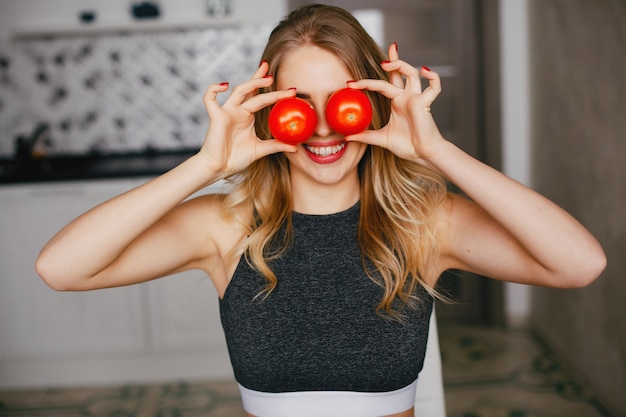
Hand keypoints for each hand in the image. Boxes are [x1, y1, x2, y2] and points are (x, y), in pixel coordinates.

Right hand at [198, 62, 296, 177]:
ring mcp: (227, 111)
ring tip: (268, 78)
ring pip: (239, 90)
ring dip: (253, 82)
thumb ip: (276, 145)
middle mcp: (238, 110)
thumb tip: (295, 147)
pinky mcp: (215, 116)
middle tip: (276, 75)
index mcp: (248, 115)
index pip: (261, 97)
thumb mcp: (260, 149)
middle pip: (251, 89)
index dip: (275, 92)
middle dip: (263, 80)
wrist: (219, 168)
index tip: (292, 91)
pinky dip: (213, 89)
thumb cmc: (236, 158)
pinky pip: (209, 98)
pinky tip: (224, 85)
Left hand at [346, 43, 445, 164]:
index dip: (366, 82)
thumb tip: (347, 137)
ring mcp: (416, 98)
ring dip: (400, 65)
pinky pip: (434, 87)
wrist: (422, 154)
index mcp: (396, 102)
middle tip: (388, 46)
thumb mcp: (381, 139)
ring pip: (411, 74)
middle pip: (399, 72)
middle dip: (393, 58)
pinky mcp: (425, 103)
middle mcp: (406, 97)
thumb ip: (365, 136)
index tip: (350, 83)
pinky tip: (424, 71)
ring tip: (386, 63)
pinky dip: (433, 77)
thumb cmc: (407, 146)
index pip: (381, 85)